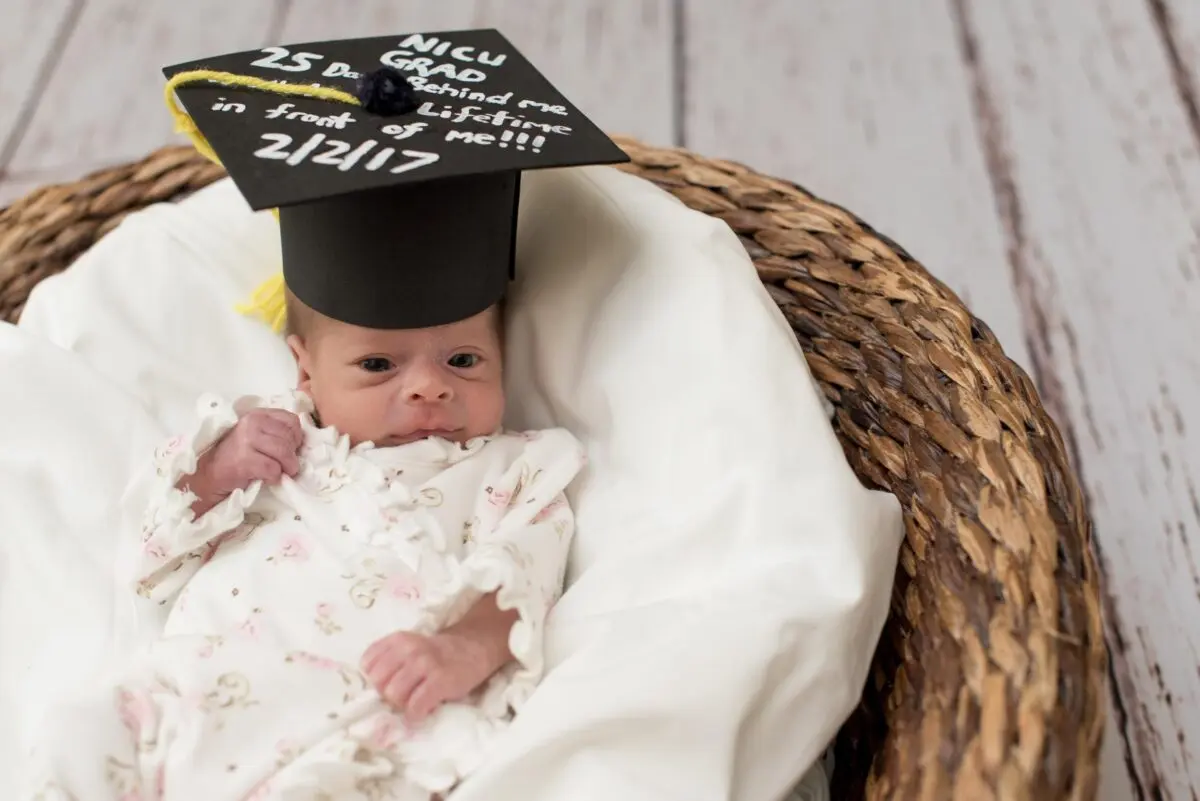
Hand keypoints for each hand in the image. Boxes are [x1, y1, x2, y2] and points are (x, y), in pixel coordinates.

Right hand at [184, 409, 302, 514]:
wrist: (209, 474)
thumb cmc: (237, 456)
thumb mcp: (257, 436)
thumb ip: (275, 432)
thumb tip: (302, 443)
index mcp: (258, 414)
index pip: (292, 421)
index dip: (296, 437)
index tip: (290, 449)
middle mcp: (252, 422)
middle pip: (290, 438)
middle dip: (292, 455)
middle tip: (285, 465)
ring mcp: (246, 440)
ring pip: (284, 452)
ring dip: (286, 467)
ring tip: (279, 472)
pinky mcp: (244, 459)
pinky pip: (273, 468)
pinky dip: (274, 477)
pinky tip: (266, 478)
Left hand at [361, 630, 497, 724]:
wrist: (473, 648)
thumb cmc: (436, 654)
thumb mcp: (410, 647)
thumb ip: (389, 660)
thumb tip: (370, 691)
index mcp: (398, 640)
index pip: (367, 663)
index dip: (375, 678)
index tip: (388, 682)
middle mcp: (409, 649)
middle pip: (378, 682)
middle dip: (387, 692)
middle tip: (403, 694)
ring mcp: (425, 664)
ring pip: (394, 694)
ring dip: (402, 703)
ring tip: (414, 701)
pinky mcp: (440, 681)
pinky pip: (415, 706)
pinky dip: (416, 714)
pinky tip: (422, 711)